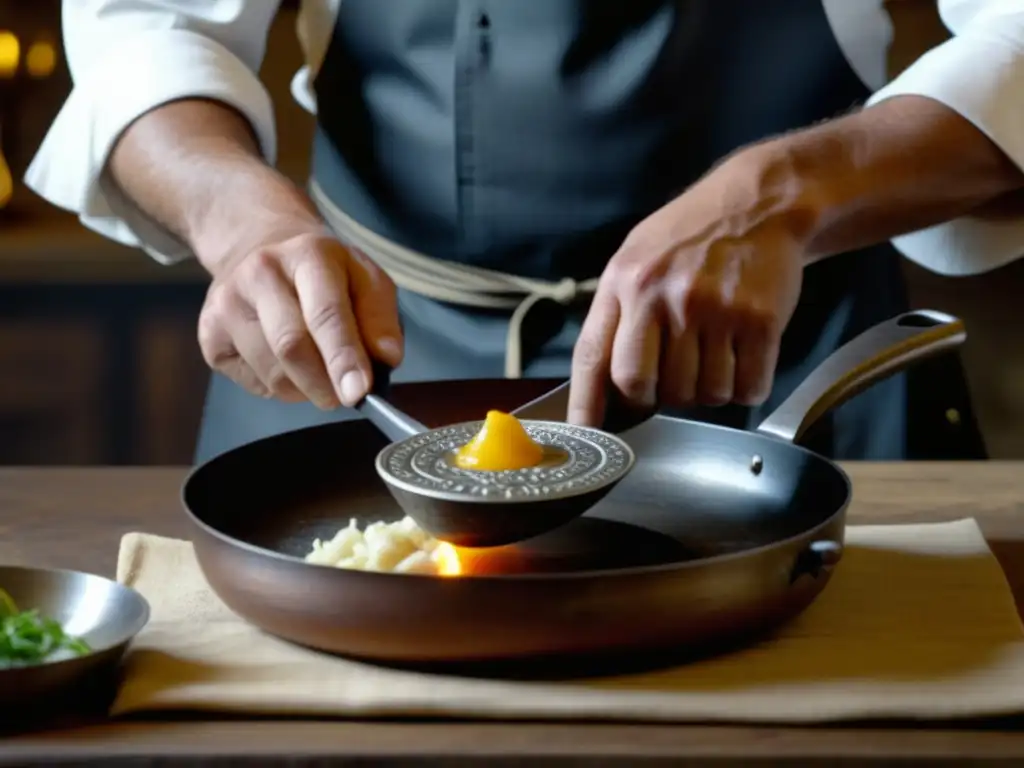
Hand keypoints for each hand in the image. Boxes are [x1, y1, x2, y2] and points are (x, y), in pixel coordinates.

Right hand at [196, 216, 402, 408]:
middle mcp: (260, 273)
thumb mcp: (365, 278)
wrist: (258, 245)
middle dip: (324, 384)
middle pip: (290, 346)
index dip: (343, 357)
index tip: (358, 393)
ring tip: (318, 372)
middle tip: (344, 397)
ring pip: (271, 373)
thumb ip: (381, 318)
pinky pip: (252, 383)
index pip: (325, 313)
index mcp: (308, 254)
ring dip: (304, 389)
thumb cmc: (324, 271)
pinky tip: (286, 364)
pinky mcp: (208, 333)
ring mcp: (226, 302)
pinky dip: (279, 388)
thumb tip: (386, 359)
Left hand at [568, 149, 808, 425]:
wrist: (760, 202)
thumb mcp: (635, 258)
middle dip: (658, 396)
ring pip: (701, 395)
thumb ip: (616, 315)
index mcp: (625, 283)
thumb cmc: (690, 237)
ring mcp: (713, 310)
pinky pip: (747, 388)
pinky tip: (745, 358)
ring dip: (708, 390)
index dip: (586, 405)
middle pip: (646, 389)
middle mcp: (664, 297)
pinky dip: (747, 387)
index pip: (594, 358)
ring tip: (714, 353)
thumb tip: (601, 385)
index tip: (586, 435)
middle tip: (674, 374)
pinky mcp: (760, 321)